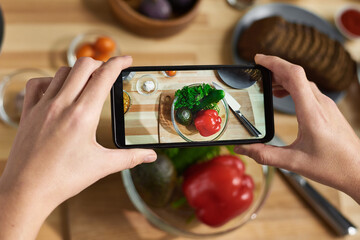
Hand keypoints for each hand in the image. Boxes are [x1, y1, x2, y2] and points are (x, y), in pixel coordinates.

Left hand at [0, 56, 156, 238]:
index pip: (104, 77)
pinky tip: (57, 89)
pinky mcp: (28, 112)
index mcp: (83, 115)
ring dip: (78, 71)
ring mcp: (42, 106)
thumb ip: (130, 158)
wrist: (26, 191)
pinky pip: (37, 84)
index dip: (118, 63)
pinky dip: (50, 80)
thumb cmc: (63, 179)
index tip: (127, 59)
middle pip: (83, 65)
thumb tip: (150, 156)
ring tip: (87, 81)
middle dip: (100, 63)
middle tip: (109, 72)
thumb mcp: (102, 166)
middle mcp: (62, 105)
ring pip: (61, 72)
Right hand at [235, 54, 359, 202]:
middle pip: (297, 74)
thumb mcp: (294, 163)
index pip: (294, 76)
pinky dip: (293, 86)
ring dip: (284, 77)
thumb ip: (264, 155)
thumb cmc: (332, 166)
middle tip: (257, 70)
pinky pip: (309, 89)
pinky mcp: (329, 109)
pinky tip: (284, 94)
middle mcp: (321, 104)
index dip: (275, 63)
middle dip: (275, 68)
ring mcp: (327, 105)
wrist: (359, 170)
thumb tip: (242, 148)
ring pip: (303, 81)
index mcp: (312, 113)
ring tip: (267, 84)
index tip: (258, 59)